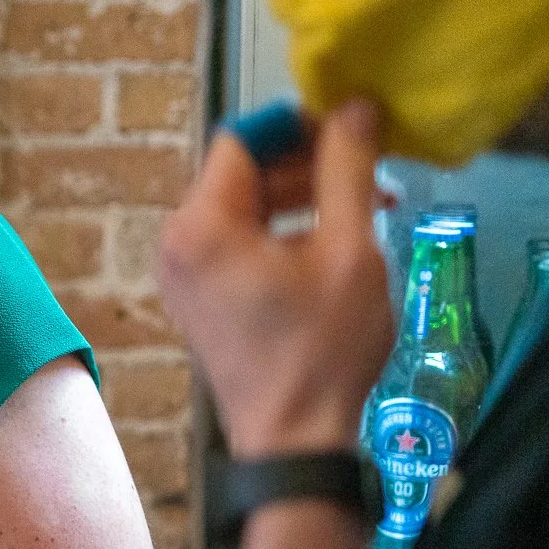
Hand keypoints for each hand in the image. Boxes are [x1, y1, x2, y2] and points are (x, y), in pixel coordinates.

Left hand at [158, 101, 395, 457]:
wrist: (293, 440)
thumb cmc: (321, 348)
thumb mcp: (348, 250)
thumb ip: (347, 171)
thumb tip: (352, 108)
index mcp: (200, 226)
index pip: (243, 141)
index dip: (298, 127)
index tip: (351, 131)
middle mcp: (176, 244)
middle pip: (242, 175)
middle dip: (307, 167)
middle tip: (372, 174)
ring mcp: (183, 275)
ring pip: (245, 209)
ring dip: (303, 200)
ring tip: (370, 210)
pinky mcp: (199, 298)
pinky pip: (239, 244)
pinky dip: (283, 234)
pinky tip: (337, 246)